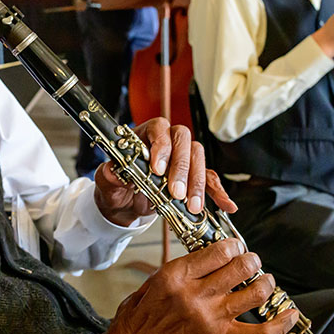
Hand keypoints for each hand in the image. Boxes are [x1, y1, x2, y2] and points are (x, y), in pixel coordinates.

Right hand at [89, 238, 297, 333]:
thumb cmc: (140, 320)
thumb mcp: (153, 282)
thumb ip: (182, 268)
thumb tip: (209, 254)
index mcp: (177, 276)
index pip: (219, 250)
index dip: (233, 245)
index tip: (235, 246)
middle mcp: (196, 295)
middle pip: (241, 267)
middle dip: (251, 259)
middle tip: (251, 261)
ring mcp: (211, 319)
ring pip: (255, 293)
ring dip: (266, 282)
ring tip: (265, 280)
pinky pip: (261, 333)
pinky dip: (281, 323)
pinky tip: (290, 314)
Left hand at [94, 118, 236, 223]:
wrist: (125, 204)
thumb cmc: (117, 186)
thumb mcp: (107, 184)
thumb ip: (107, 177)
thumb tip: (110, 171)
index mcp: (145, 134)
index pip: (158, 128)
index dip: (161, 145)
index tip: (157, 169)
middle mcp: (167, 141)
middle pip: (183, 141)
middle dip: (181, 167)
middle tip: (176, 192)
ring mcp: (183, 158)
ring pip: (198, 158)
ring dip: (198, 182)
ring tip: (193, 206)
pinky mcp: (193, 176)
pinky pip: (210, 179)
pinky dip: (218, 192)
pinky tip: (226, 205)